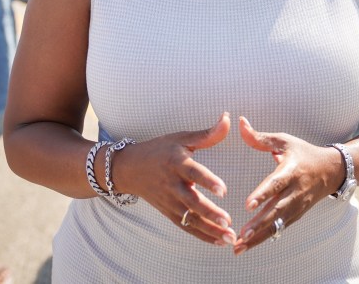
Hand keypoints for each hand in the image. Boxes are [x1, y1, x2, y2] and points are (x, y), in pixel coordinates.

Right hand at [115, 112, 236, 246]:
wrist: (128, 169)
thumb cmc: (160, 150)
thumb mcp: (181, 138)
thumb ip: (206, 134)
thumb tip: (228, 118)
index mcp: (176, 162)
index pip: (193, 172)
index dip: (207, 181)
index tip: (223, 190)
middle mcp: (172, 184)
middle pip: (191, 201)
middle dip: (210, 213)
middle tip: (228, 222)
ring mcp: (169, 201)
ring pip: (189, 219)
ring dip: (209, 229)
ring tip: (230, 237)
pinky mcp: (168, 212)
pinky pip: (185, 226)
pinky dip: (201, 235)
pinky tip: (219, 241)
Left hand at [233, 116, 341, 254]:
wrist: (332, 170)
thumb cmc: (303, 153)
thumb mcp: (285, 141)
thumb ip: (260, 137)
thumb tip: (240, 122)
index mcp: (291, 171)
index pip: (276, 184)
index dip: (262, 194)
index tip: (248, 205)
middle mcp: (296, 191)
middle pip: (276, 210)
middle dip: (259, 224)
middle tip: (241, 235)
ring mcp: (298, 206)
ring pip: (277, 225)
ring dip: (258, 237)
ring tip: (238, 247)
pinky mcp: (297, 215)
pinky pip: (280, 229)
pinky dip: (265, 238)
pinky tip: (248, 246)